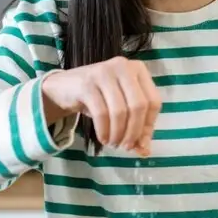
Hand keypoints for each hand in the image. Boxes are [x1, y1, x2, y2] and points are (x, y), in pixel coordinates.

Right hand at [40, 56, 159, 155]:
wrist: (63, 87)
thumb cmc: (99, 97)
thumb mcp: (121, 108)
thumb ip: (136, 126)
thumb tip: (145, 151)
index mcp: (138, 69)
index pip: (153, 101)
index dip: (148, 125)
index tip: (140, 142)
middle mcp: (123, 66)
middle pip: (139, 106)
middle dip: (134, 132)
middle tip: (126, 147)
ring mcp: (104, 72)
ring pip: (120, 111)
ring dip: (118, 133)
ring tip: (113, 144)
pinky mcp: (87, 84)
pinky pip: (101, 113)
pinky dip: (104, 130)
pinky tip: (103, 138)